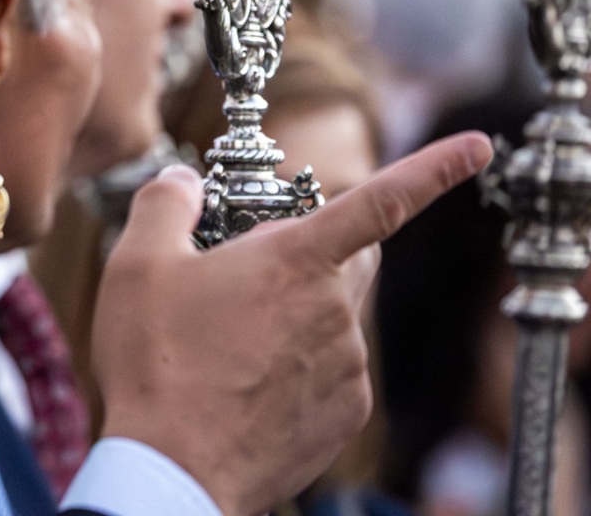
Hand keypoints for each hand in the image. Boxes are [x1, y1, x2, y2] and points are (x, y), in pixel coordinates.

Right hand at [94, 132, 493, 515]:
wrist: (174, 468)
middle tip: (248, 266)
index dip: (436, 168)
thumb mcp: (136, 263)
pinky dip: (299, 363)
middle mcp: (335, 309)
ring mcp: (347, 366)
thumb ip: (167, 202)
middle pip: (352, 255)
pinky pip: (333, 368)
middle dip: (315, 248)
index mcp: (295, 260)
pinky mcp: (345, 413)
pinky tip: (246, 378)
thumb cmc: (156, 362)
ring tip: (229, 339)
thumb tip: (182, 181)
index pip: (381, 200)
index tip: (478, 147)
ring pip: (336, 315)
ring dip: (298, 311)